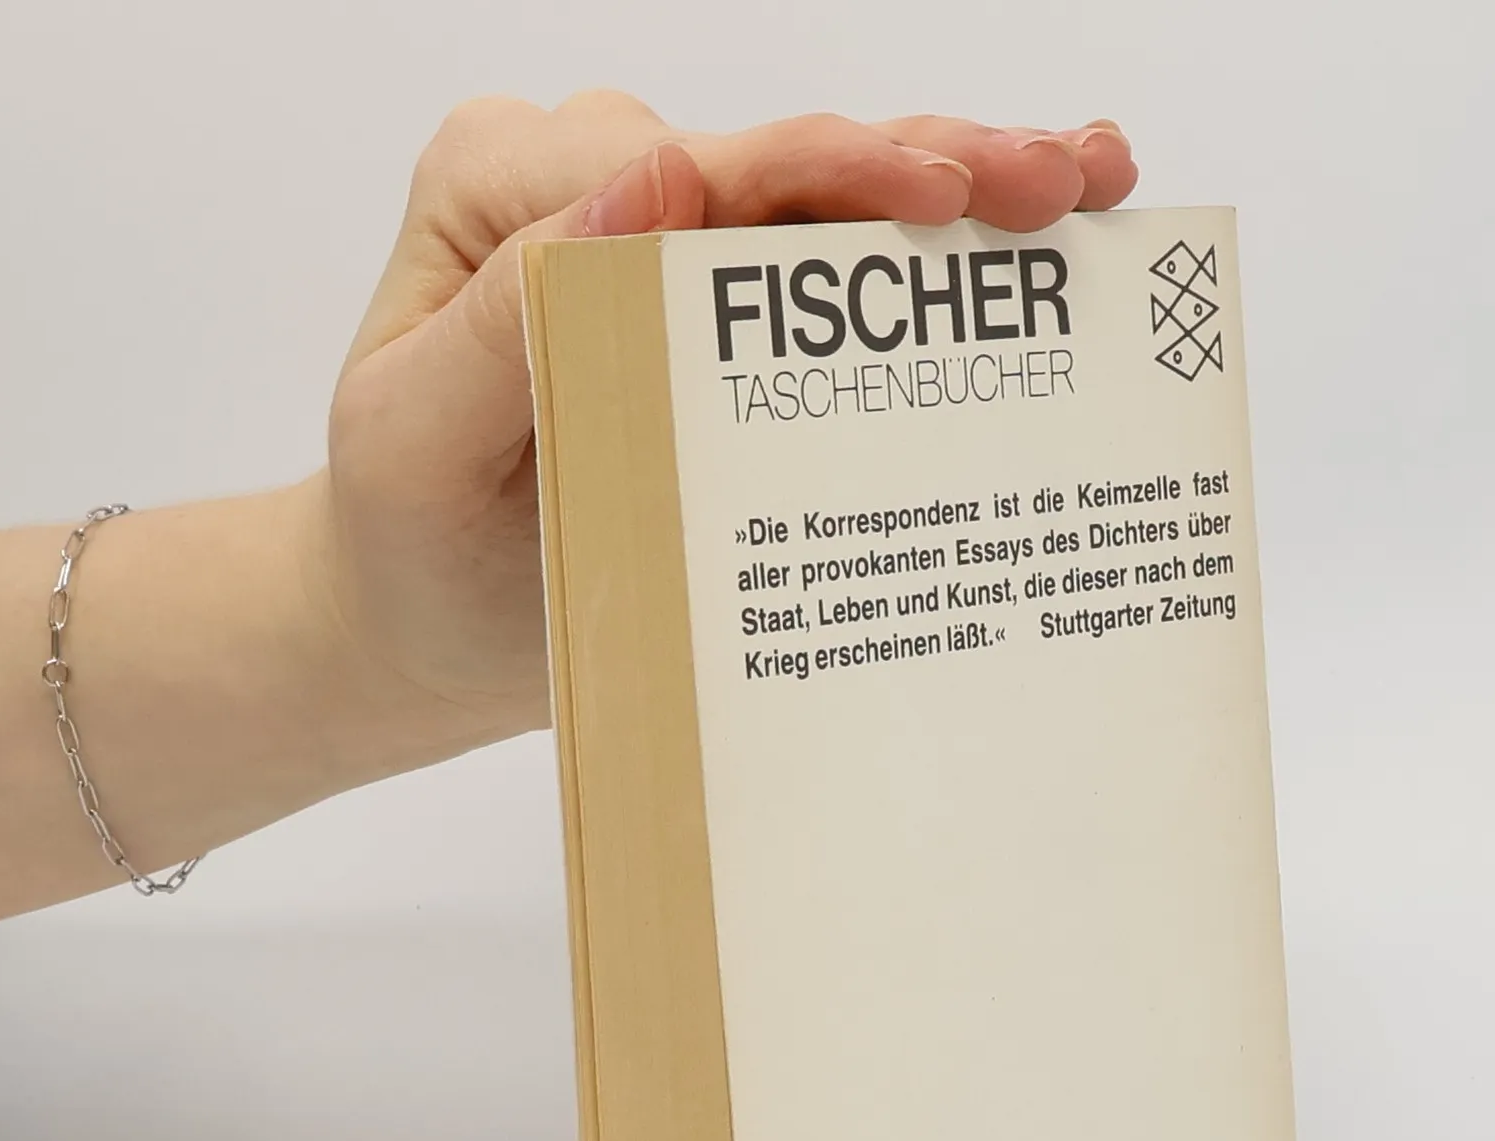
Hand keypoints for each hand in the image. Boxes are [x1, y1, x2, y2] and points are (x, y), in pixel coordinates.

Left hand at [311, 94, 1138, 736]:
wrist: (424, 624)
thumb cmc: (409, 544)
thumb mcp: (418, 440)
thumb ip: (510, 320)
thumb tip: (647, 193)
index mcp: (511, 194)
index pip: (686, 169)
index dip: (823, 171)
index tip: (943, 194)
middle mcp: (597, 193)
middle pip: (780, 166)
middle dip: (930, 163)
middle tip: (1063, 180)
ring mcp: (670, 248)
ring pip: (827, 206)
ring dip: (962, 191)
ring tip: (1086, 184)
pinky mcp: (723, 317)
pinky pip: (835, 277)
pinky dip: (934, 255)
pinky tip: (1029, 228)